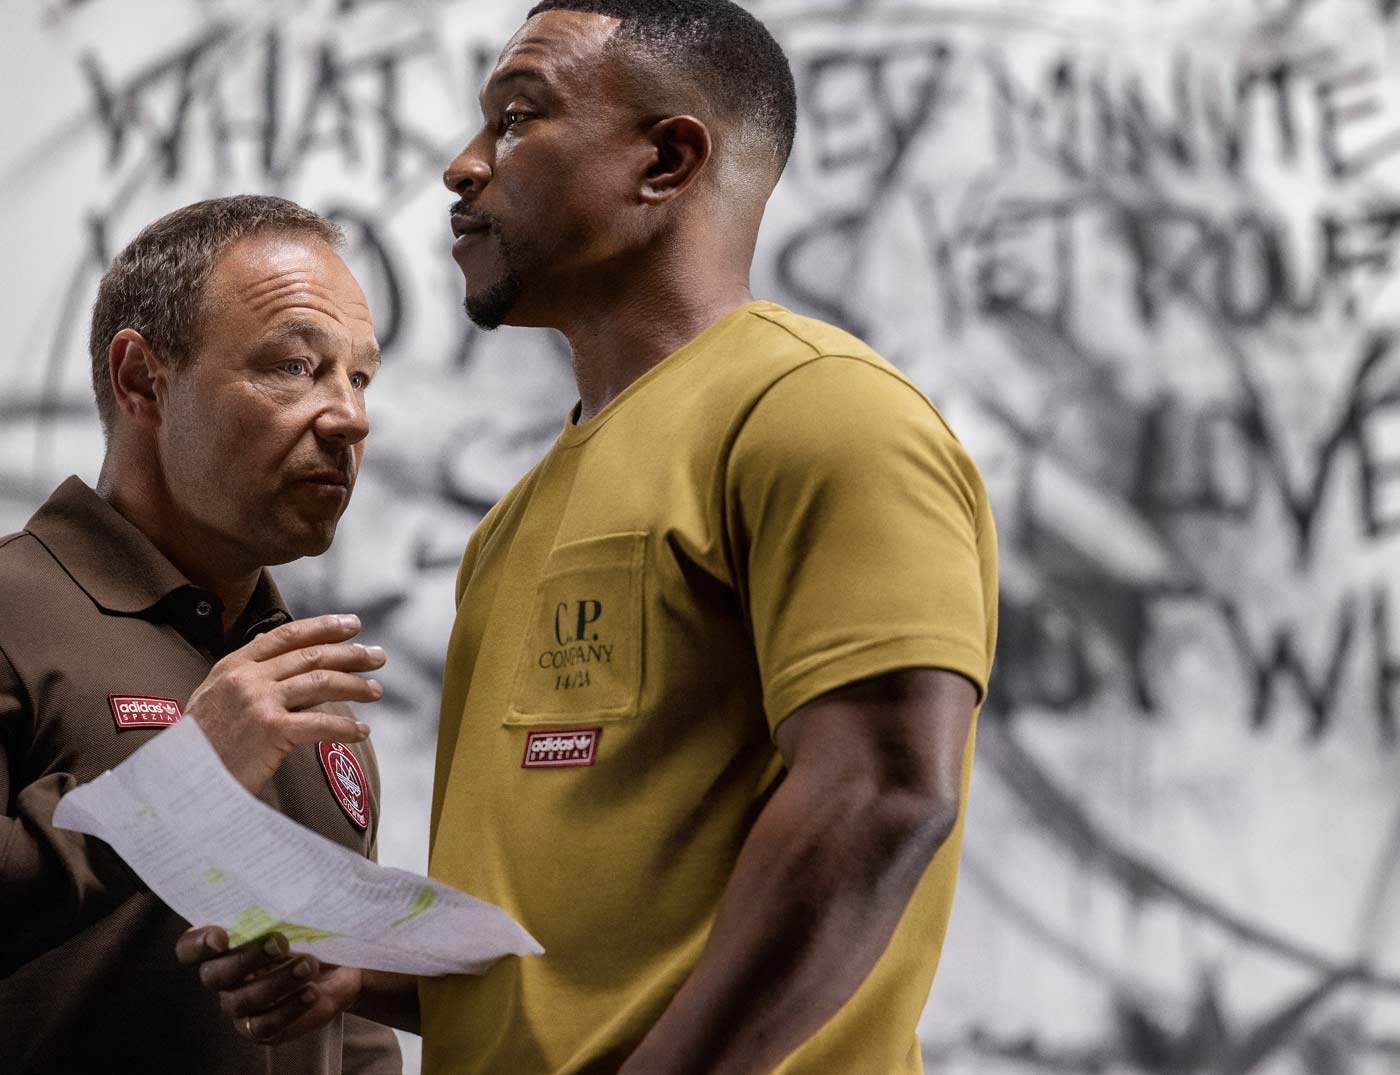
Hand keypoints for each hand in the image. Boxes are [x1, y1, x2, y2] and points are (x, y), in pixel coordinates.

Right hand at [176, 926, 362, 1045]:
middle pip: (212, 976)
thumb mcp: (299, 917)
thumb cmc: (311, 936)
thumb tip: (285, 890)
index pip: (189, 948)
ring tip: (308, 966)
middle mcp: (224, 978)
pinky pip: (266, 1026)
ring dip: (277, 982)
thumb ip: (281, 908)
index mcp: (225, 946)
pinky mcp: (262, 1030)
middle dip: (246, 958)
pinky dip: (289, 1008)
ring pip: (240, 1002)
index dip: (198, 944)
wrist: (339, 969)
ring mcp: (241, 1006)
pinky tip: (311, 993)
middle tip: (280, 943)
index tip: (222, 936)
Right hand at [186, 614, 384, 793]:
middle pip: (311, 655)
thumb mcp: (214, 698)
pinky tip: (362, 732)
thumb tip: (279, 653)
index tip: (352, 625)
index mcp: (233, 665)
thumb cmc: (198, 747)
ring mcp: (259, 702)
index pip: (287, 635)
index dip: (323, 627)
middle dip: (351, 654)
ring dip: (355, 685)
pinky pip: (321, 724)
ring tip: (376, 690)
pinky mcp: (271, 731)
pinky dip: (346, 728)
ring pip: (321, 682)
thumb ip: (245, 676)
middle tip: (378, 656)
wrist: (176, 782)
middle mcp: (247, 678)